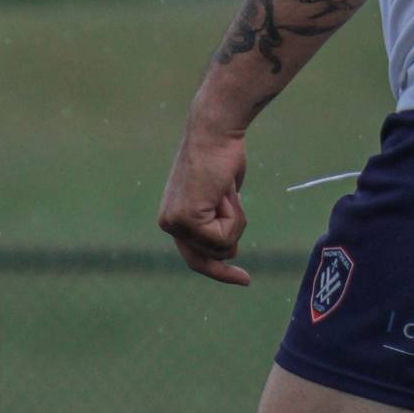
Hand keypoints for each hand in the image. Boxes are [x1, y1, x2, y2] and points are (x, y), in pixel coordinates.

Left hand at [158, 117, 251, 285]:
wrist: (215, 133)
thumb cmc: (222, 158)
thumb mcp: (218, 196)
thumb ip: (217, 220)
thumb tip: (228, 251)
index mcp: (172, 219)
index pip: (194, 257)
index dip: (218, 271)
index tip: (244, 279)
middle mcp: (169, 224)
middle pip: (206, 260)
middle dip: (227, 257)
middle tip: (243, 271)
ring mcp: (176, 224)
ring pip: (222, 247)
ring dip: (236, 220)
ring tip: (228, 191)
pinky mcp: (188, 220)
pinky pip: (224, 237)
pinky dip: (235, 216)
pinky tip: (226, 192)